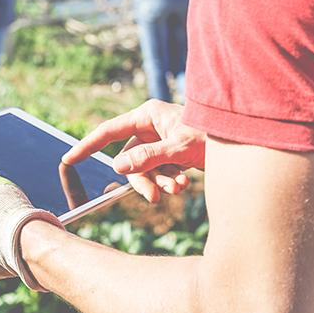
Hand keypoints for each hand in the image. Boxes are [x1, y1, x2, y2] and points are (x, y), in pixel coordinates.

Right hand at [62, 99, 205, 202]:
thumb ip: (147, 158)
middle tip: (155, 197)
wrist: (244, 141)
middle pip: (130, 160)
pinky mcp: (172, 154)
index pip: (108, 131)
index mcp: (148, 115)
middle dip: (143, 180)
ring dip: (161, 182)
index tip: (68, 159)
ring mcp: (161, 141)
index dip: (87, 146)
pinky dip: (170, 180)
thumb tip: (117, 166)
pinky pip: (160, 172)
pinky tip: (186, 182)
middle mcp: (151, 127)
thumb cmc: (214, 134)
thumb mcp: (179, 148)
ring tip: (180, 186)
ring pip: (145, 170)